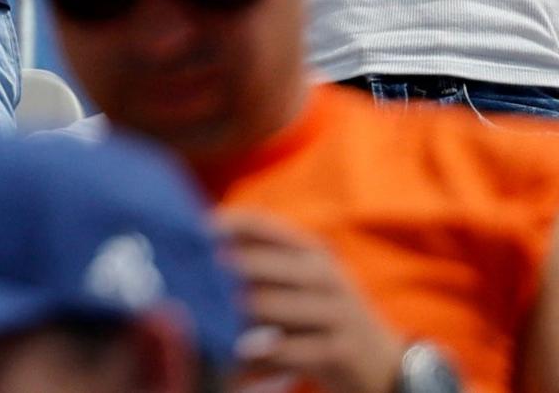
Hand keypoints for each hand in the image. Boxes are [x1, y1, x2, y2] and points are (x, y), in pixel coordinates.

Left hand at [220, 209, 408, 392]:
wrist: (383, 362)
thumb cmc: (323, 312)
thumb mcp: (303, 279)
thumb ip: (264, 259)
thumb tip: (208, 233)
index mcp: (314, 253)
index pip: (272, 229)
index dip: (238, 224)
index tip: (204, 225)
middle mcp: (327, 277)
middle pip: (274, 266)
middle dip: (243, 264)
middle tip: (211, 264)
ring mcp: (337, 314)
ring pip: (279, 307)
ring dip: (248, 312)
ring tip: (223, 312)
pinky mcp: (339, 350)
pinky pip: (292, 349)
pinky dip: (265, 352)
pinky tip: (243, 351)